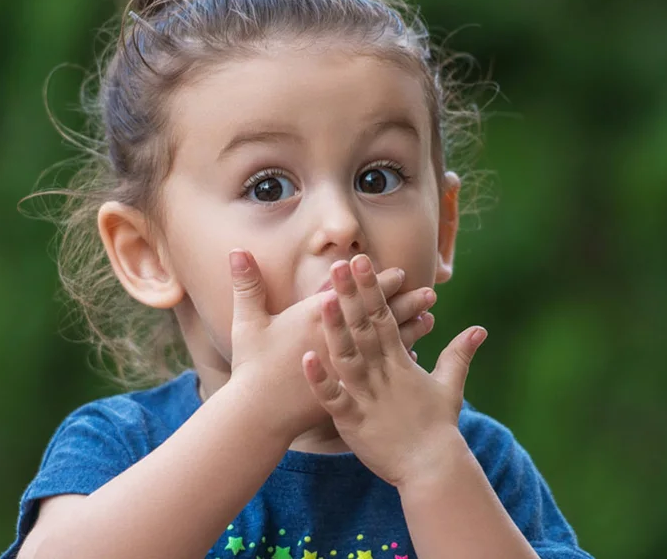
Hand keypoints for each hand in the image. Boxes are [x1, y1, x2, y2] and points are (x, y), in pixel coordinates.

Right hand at [226, 249, 436, 435]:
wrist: (259, 416)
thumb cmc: (252, 367)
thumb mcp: (247, 322)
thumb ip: (247, 285)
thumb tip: (236, 250)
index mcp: (317, 319)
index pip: (355, 294)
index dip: (378, 282)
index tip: (400, 272)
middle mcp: (339, 340)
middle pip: (378, 316)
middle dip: (405, 303)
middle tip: (429, 292)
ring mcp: (348, 367)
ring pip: (386, 343)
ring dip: (410, 330)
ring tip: (431, 319)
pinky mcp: (353, 389)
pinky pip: (384, 371)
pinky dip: (398, 363)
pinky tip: (416, 356)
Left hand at [300, 254, 487, 486]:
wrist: (433, 467)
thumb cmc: (438, 427)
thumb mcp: (450, 386)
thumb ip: (459, 354)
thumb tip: (479, 329)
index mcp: (400, 362)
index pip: (384, 317)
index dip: (372, 288)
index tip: (361, 260)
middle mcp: (383, 373)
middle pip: (365, 328)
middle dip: (352, 295)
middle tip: (340, 263)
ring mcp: (367, 396)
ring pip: (348, 356)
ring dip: (335, 329)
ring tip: (321, 300)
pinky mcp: (353, 420)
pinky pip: (334, 398)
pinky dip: (320, 379)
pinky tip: (305, 358)